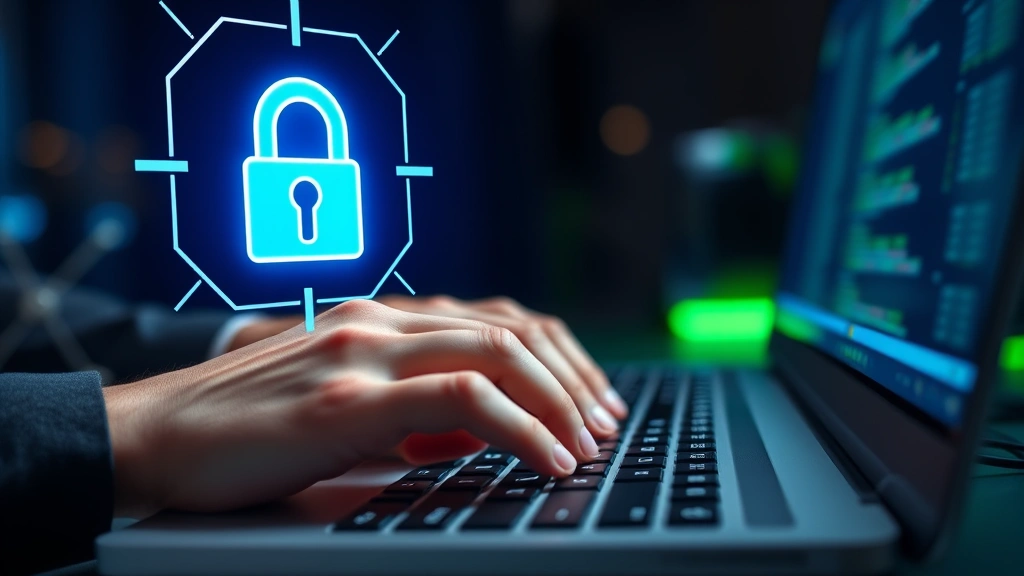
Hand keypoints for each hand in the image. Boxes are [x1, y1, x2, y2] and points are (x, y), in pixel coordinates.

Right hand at [102, 300, 599, 517]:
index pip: (496, 319)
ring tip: (587, 444)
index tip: (589, 401)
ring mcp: (363, 352)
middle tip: (607, 424)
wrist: (153, 435)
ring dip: (558, 399)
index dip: (556, 357)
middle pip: (511, 329)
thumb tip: (476, 441)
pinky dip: (519, 426)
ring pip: (497, 351)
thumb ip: (410, 418)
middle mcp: (380, 321)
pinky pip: (461, 398)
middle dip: (573, 377)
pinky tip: (546, 457)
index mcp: (381, 321)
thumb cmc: (242, 432)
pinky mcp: (347, 398)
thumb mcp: (344, 415)